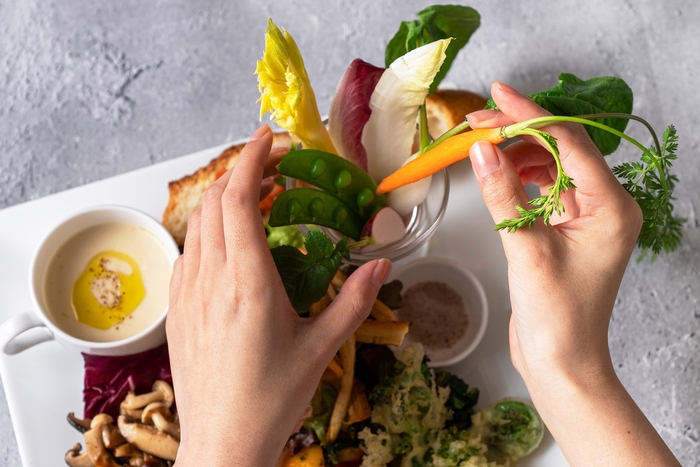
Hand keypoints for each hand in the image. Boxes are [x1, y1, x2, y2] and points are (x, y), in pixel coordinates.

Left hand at [166, 125, 390, 466]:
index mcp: (248, 284)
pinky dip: (208, 230)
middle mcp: (210, 280)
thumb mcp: (322, 348)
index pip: (238, 200)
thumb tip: (381, 266)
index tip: (267, 138)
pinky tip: (230, 244)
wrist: (223, 444)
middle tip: (271, 167)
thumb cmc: (271, 400)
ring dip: (223, 200)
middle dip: (239, 171)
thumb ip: (354, 300)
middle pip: (214, 202)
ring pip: (197, 224)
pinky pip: (188, 251)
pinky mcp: (178, 310)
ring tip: (255, 199)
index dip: (251, 160)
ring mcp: (188, 294)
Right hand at [468, 82, 640, 384]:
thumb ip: (503, 194)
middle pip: (561, 148)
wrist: (560, 362)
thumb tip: (481, 149)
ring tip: (479, 145)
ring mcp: (587, 217)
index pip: (569, 143)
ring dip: (516, 151)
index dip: (530, 114)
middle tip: (476, 121)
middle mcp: (606, 206)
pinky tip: (497, 171)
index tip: (497, 95)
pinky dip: (518, 175)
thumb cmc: (556, 317)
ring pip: (551, 165)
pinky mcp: (567, 229)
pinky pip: (544, 188)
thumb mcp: (526, 250)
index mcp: (612, 207)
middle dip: (519, 131)